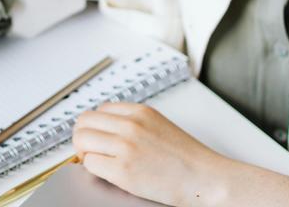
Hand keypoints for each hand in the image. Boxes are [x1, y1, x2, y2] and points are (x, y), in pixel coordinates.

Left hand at [72, 102, 231, 206]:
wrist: (207, 179)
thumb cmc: (188, 159)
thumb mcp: (159, 126)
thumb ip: (134, 123)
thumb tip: (107, 129)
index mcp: (140, 112)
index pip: (99, 110)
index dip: (95, 126)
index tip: (97, 137)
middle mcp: (130, 125)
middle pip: (84, 122)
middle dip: (84, 137)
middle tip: (90, 150)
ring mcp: (125, 147)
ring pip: (82, 141)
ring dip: (84, 152)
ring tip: (97, 161)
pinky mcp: (123, 170)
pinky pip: (90, 164)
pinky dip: (93, 169)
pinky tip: (107, 172)